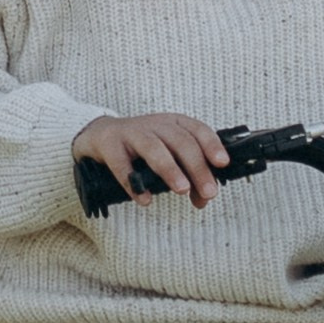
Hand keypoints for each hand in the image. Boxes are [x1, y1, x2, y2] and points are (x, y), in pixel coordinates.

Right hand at [72, 111, 228, 206]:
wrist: (100, 136)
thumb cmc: (141, 148)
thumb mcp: (168, 154)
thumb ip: (188, 175)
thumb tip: (204, 198)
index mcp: (173, 124)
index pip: (198, 130)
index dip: (212, 145)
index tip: (222, 163)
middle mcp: (155, 125)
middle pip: (181, 142)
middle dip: (197, 168)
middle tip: (209, 191)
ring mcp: (132, 133)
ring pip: (154, 148)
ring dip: (170, 169)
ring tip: (182, 189)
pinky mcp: (110, 144)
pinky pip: (121, 163)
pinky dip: (133, 182)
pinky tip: (144, 198)